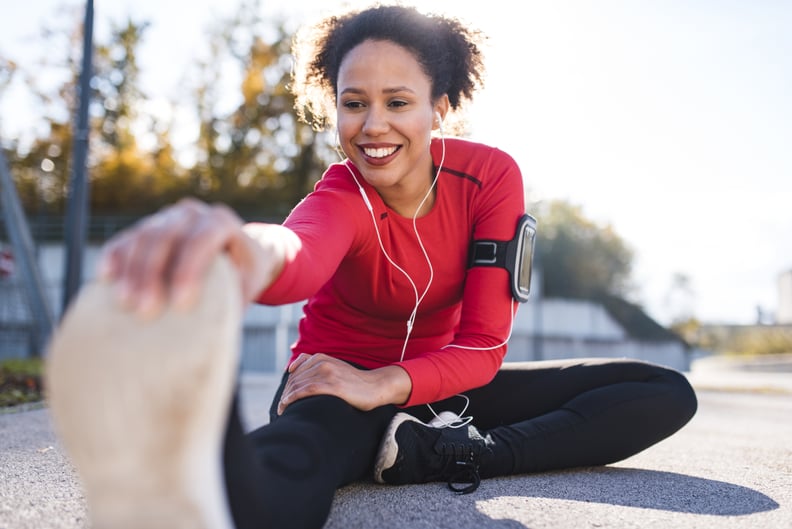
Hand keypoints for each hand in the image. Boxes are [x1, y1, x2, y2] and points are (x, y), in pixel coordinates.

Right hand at [98, 198, 290, 316]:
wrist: (237, 251)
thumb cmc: (244, 273)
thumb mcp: (248, 283)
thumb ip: (233, 297)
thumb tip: (214, 330)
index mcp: (221, 222)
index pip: (201, 240)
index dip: (189, 270)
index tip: (181, 304)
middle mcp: (193, 213)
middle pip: (166, 236)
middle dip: (152, 274)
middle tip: (145, 311)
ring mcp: (168, 217)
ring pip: (143, 236)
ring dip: (131, 270)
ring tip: (125, 303)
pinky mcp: (148, 227)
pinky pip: (126, 239)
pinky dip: (115, 256)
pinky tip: (106, 278)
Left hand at [277, 353, 411, 414]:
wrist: (375, 386)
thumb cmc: (355, 382)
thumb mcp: (335, 368)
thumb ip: (319, 368)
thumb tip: (296, 375)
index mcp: (321, 357)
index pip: (295, 371)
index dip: (287, 385)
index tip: (283, 399)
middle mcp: (322, 363)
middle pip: (295, 379)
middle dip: (285, 393)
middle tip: (280, 408)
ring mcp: (327, 373)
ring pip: (298, 385)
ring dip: (286, 398)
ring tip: (281, 410)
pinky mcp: (332, 385)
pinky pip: (306, 390)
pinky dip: (292, 398)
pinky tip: (286, 405)